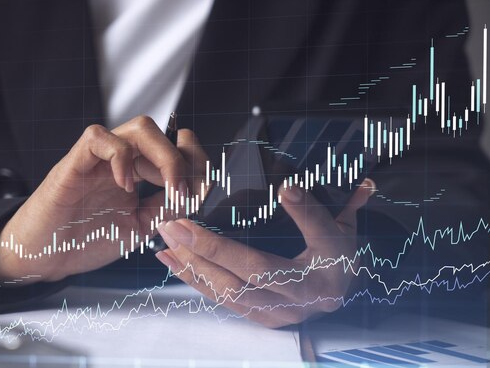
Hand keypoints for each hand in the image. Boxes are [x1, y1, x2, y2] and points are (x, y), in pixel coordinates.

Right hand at [0, 116, 206, 282]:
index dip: (196, 164)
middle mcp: (122, 160)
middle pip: (164, 134)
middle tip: (188, 192)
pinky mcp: (74, 162)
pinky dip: (120, 156)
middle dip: (186, 160)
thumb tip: (196, 194)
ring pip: (140, 128)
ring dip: (164, 155)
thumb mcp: (139, 228)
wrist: (44, 257)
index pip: (176, 148)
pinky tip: (126, 185)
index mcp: (138, 173)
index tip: (202, 193)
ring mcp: (99, 159)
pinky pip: (99, 138)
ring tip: (168, 186)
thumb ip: (167, 209)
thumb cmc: (85, 241)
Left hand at [155, 178, 374, 327]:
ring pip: (225, 292)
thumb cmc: (339, 254)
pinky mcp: (258, 317)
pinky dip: (193, 279)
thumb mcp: (339, 228)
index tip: (220, 213)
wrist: (341, 288)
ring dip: (191, 266)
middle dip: (203, 250)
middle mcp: (292, 304)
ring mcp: (273, 315)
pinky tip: (173, 260)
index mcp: (315, 282)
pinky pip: (221, 299)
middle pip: (241, 278)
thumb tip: (288, 189)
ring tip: (165, 241)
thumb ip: (313, 211)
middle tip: (173, 225)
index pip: (278, 256)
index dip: (248, 235)